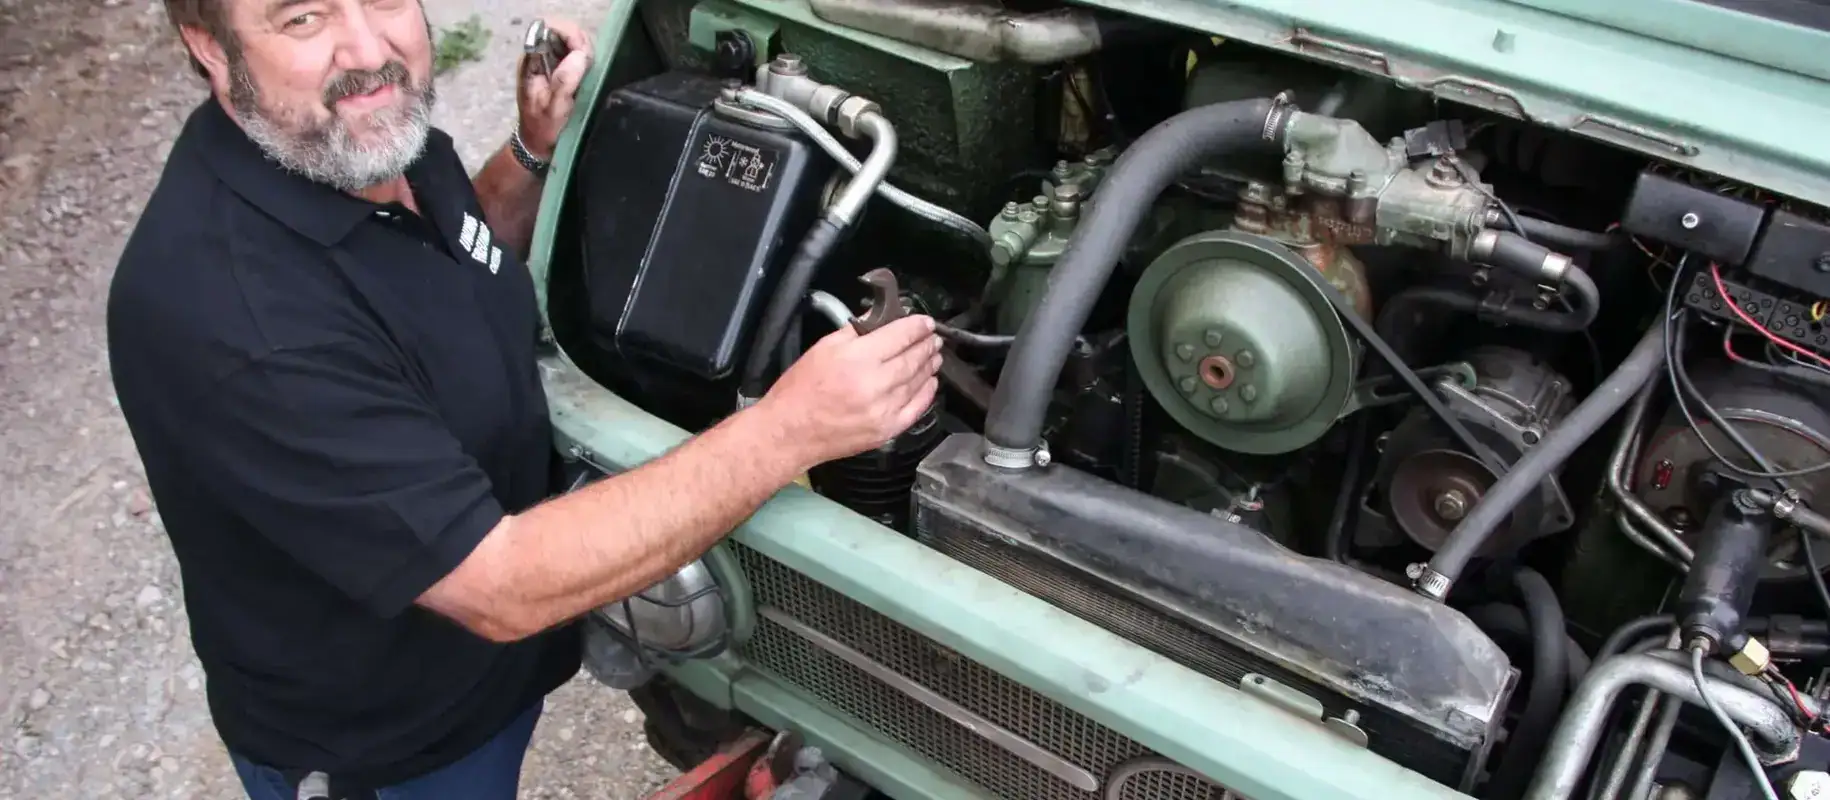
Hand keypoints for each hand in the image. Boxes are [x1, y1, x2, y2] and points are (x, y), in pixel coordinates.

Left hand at [515, 17, 593, 160]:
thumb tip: (580, 55)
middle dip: (580, 43)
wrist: (538, 143)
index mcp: (532, 61)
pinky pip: (577, 54)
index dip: (569, 35)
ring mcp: (551, 62)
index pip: (549, 29)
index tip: (583, 54)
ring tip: (588, 71)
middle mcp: (540, 56)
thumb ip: (564, 81)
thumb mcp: (553, 108)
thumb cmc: (543, 128)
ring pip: (572, 42)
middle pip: (563, 32)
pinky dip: (586, 59)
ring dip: (585, 52)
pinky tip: (588, 74)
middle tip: (588, 64)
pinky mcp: (562, 69)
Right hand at [753, 315, 943, 471]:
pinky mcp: (887, 430)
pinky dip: (927, 393)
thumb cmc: (800, 390)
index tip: (926, 322)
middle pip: (913, 358)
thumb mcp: (822, 348)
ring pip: (918, 382)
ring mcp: (884, 410)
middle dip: (927, 345)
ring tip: (934, 356)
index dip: (917, 326)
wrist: (790, 432)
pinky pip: (916, 408)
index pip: (900, 336)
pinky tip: (930, 382)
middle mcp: (875, 384)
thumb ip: (855, 332)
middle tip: (933, 338)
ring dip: (929, 366)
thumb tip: (880, 320)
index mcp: (857, 359)